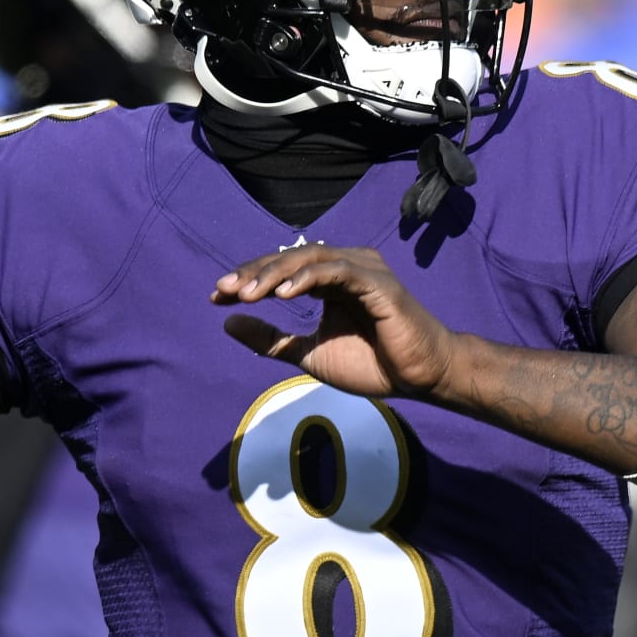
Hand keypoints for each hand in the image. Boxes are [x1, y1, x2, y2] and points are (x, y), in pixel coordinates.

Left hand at [212, 244, 459, 399]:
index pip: (282, 269)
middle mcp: (345, 266)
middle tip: (225, 288)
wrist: (419, 378)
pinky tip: (284, 294)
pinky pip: (338, 272)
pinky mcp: (378, 282)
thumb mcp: (309, 354)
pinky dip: (309, 279)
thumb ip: (271, 339)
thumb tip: (227, 321)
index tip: (218, 295)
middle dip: (255, 272)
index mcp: (329, 281)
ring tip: (249, 293)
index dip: (249, 278)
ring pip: (311, 259)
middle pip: (292, 258)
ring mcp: (363, 270)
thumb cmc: (372, 365)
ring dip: (276, 273)